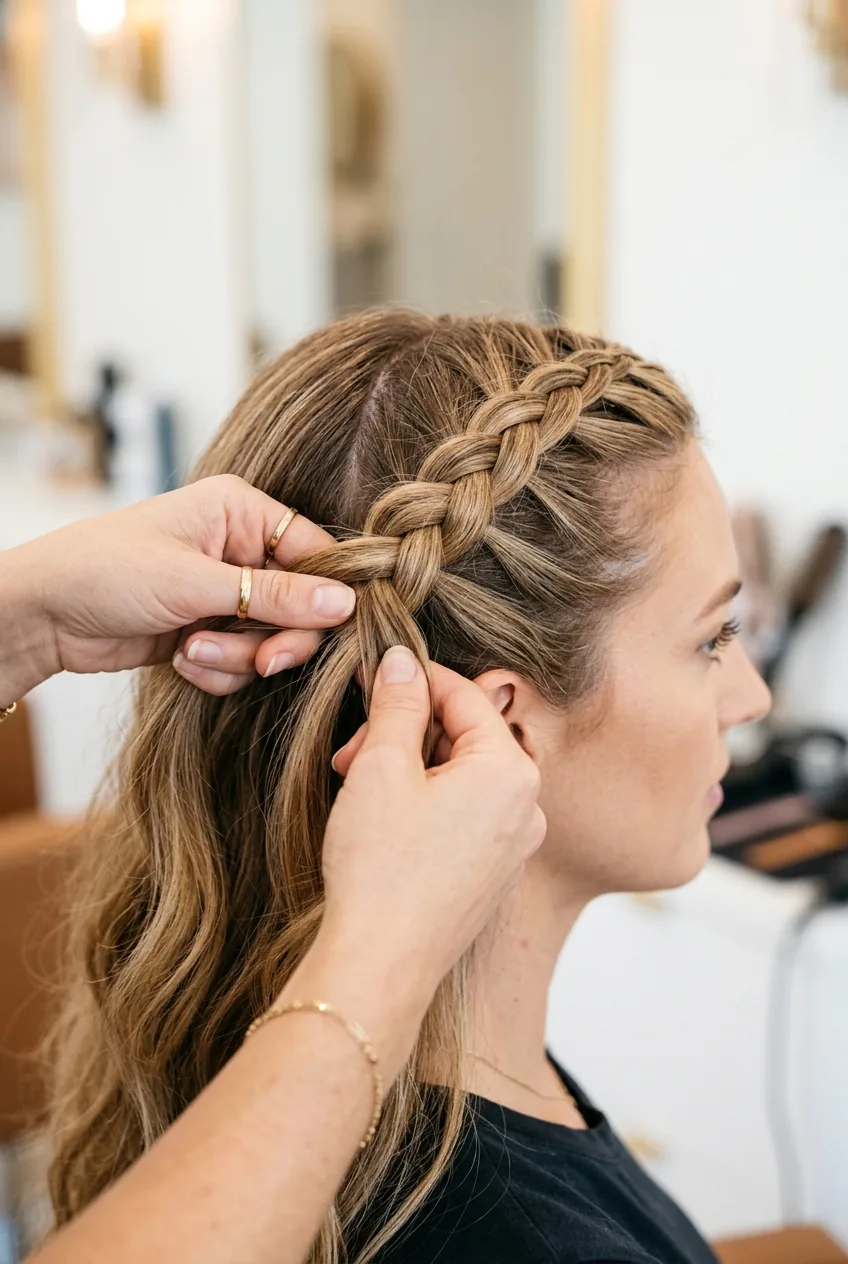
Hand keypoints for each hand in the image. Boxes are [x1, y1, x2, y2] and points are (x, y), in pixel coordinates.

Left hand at [5, 475, 355, 696]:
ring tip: (191, 651)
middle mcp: (240, 548)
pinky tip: (181, 659)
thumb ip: (275, 596)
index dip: (324, 596)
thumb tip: (345, 603)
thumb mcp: (196, 582)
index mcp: (241, 511)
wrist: (44, 615)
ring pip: (271, 639)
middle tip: (262, 660)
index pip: (315, 553)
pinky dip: (217, 670)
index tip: (323, 631)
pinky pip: (243, 661)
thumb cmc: (107, 571)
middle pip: (301, 604)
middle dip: (277, 638)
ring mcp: (225, 592)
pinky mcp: (209, 630)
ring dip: (237, 658)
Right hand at [320, 647, 546, 991]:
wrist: (381, 967)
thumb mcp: (381, 767)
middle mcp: (528, 807)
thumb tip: (403, 660)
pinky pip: (464, 815)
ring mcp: (514, 846)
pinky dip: (423, 803)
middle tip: (351, 751)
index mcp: (511, 771)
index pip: (465, 695)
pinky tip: (381, 819)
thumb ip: (398, 703)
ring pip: (461, 777)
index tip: (374, 674)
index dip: (413, 678)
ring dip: (408, 768)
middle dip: (404, 733)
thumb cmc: (381, 869)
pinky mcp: (493, 876)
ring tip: (356, 785)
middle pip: (464, 737)